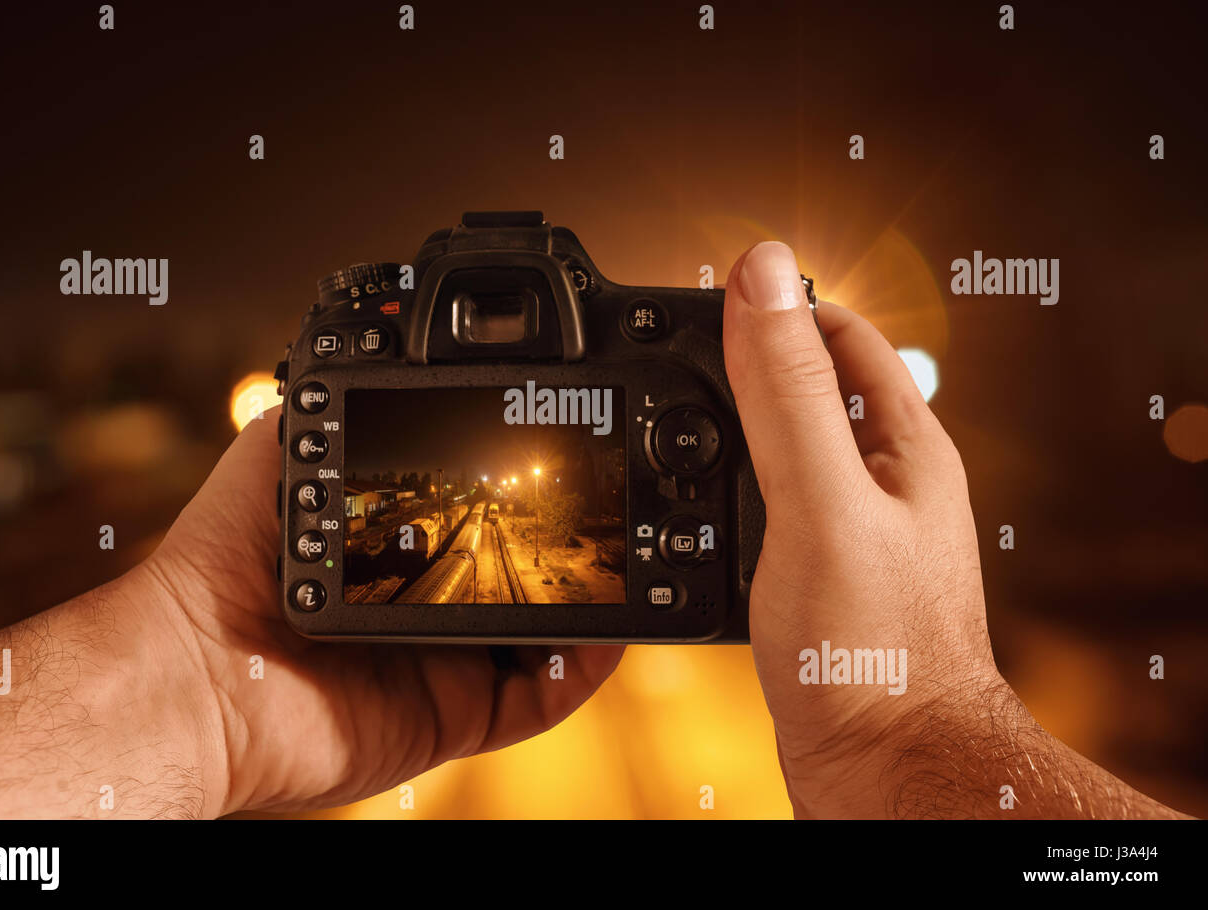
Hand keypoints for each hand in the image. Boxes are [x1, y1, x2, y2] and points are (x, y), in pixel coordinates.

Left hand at [145, 407, 622, 814]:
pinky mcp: (455, 717)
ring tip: (625, 574)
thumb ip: (323, 412)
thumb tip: (356, 349)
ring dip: (591, 612)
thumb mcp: (272, 458)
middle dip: (565, 558)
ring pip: (542, 644)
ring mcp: (444, 668)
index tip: (557, 476)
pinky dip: (582, 672)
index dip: (521, 510)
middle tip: (606, 526)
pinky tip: (608, 632)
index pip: (475, 531)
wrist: (202, 670)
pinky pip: (538, 701)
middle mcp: (425, 614)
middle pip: (518, 585)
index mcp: (392, 559)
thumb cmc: (223, 566)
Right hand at [722, 241, 1182, 818]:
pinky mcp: (818, 581)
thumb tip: (762, 272)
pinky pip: (765, 515)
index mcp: (901, 446)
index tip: (708, 298)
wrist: (882, 769)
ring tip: (663, 434)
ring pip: (780, 454)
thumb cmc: (876, 649)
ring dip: (725, 435)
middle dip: (740, 367)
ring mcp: (850, 534)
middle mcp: (882, 483)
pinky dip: (722, 501)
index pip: (841, 333)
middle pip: (806, 389)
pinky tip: (687, 518)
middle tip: (668, 364)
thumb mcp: (821, 500)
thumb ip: (788, 391)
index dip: (776, 306)